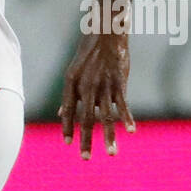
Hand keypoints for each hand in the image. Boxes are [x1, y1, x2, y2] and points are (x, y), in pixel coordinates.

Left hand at [58, 31, 133, 158]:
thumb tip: (59, 114)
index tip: (67, 143)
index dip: (66, 126)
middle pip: (86, 117)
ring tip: (111, 153)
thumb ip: (69, 94)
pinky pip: (123, 104)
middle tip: (85, 158)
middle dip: (86, 139)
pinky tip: (130, 131)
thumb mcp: (73, 71)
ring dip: (109, 136)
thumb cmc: (89, 52)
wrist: (106, 32)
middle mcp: (86, 85)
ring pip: (106, 116)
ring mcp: (103, 84)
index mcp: (71, 82)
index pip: (67, 109)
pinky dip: (127, 118)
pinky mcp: (119, 82)